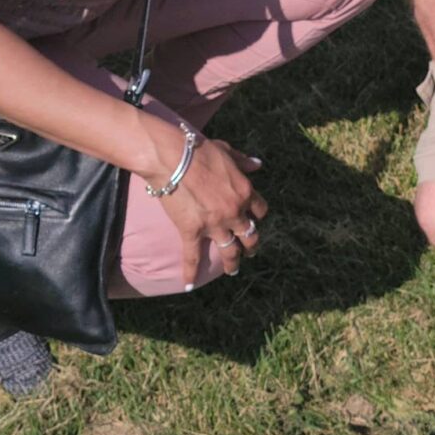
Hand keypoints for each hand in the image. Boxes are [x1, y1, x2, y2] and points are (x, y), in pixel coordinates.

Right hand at [153, 132, 267, 283]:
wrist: (174, 158)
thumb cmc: (200, 150)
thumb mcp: (227, 151)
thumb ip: (243, 161)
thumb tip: (258, 164)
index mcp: (245, 192)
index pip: (260, 210)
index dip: (257, 215)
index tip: (254, 219)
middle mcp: (234, 212)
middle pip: (249, 235)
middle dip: (251, 245)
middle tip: (249, 251)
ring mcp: (214, 225)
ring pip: (229, 251)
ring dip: (232, 263)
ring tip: (232, 270)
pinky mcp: (192, 232)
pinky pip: (193, 257)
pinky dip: (190, 272)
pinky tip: (188, 284)